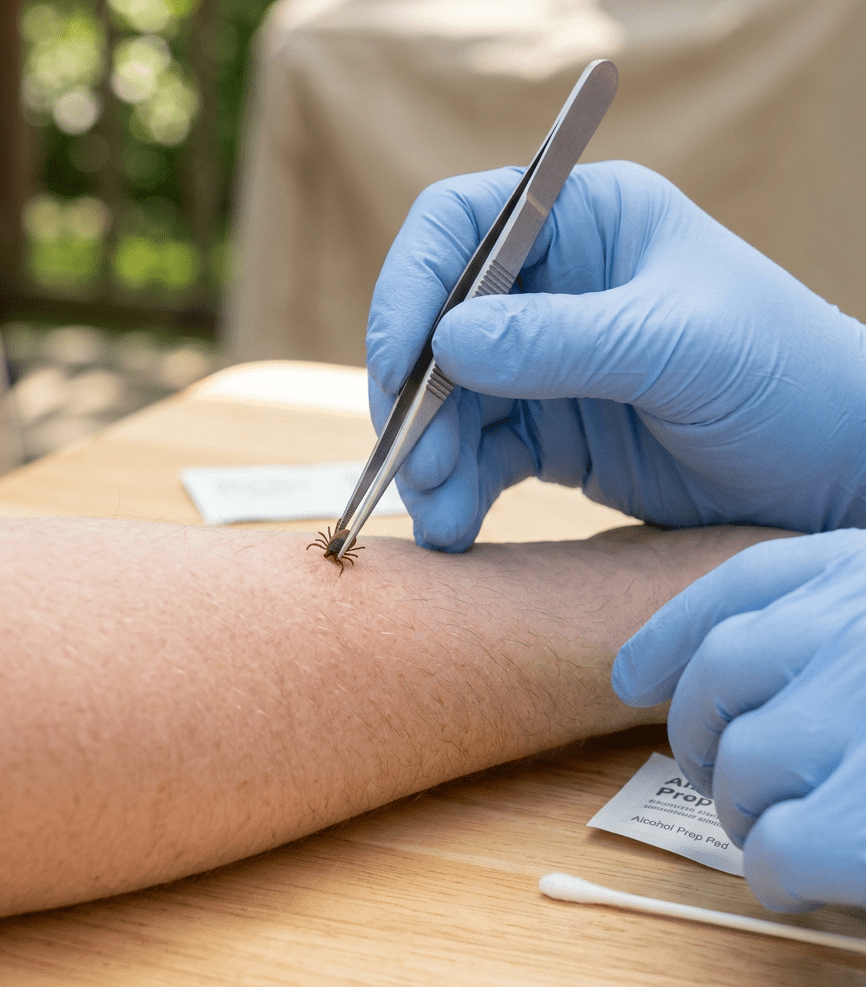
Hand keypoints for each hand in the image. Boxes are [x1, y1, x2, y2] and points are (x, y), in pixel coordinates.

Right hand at [366, 161, 865, 550]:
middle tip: (415, 467)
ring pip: (449, 403)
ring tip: (439, 516)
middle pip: (438, 327)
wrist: (833, 477)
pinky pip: (479, 456)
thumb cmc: (787, 380)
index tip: (397, 364)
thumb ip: (561, 342)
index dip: (411, 288)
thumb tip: (445, 344)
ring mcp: (546, 363)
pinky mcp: (550, 431)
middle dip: (416, 401)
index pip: (458, 227)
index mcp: (586, 224)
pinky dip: (459, 491)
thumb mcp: (678, 347)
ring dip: (430, 459)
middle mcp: (553, 288)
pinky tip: (456, 528)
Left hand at [613, 530, 865, 911]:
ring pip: (741, 766)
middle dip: (704, 736)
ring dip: (750, 812)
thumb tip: (723, 682)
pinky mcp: (863, 821)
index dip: (673, 632)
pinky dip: (779, 873)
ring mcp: (855, 715)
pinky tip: (811, 878)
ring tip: (797, 830)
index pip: (744, 584)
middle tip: (723, 780)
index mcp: (864, 574)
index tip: (629, 676)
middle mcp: (853, 627)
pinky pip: (777, 849)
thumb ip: (832, 633)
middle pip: (721, 675)